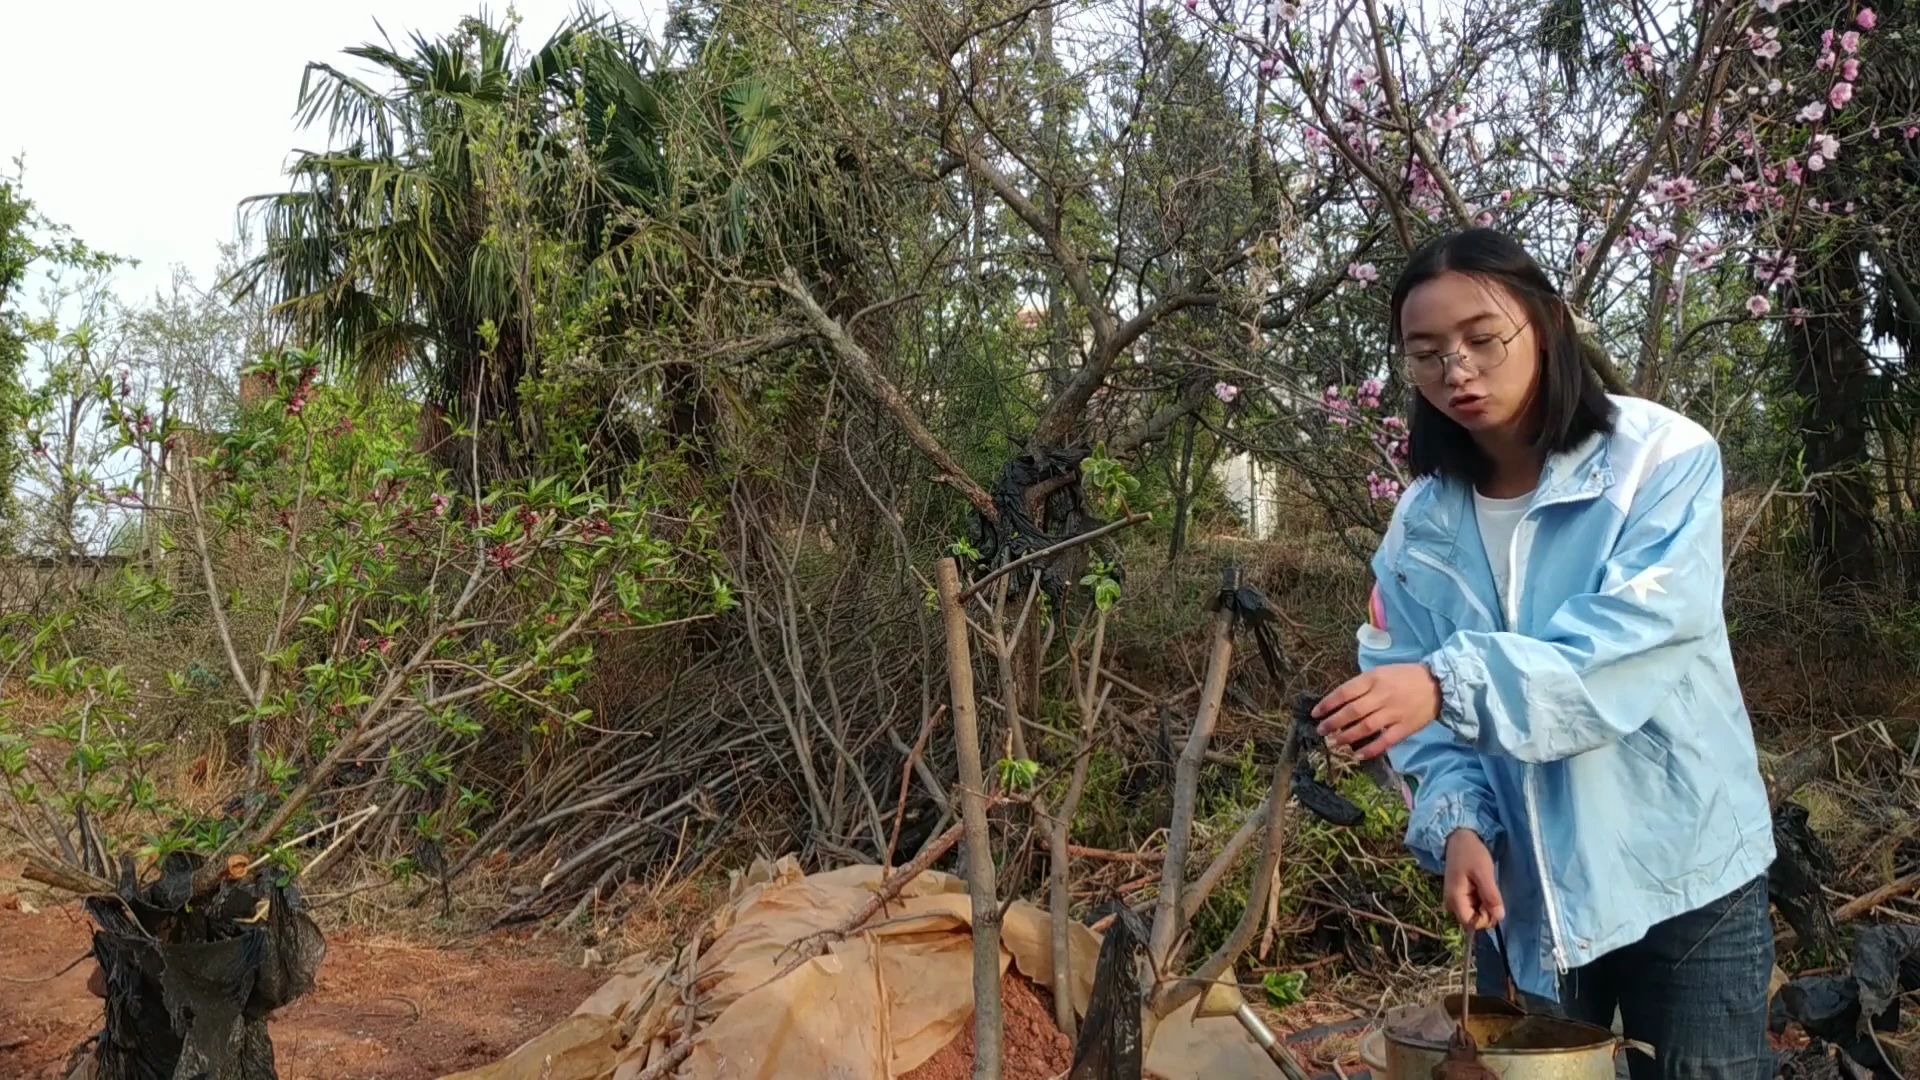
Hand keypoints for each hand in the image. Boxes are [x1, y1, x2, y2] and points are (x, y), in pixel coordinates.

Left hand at [1312, 663, 1441, 759]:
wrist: (1438, 684)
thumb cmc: (1405, 677)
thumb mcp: (1381, 672)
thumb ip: (1362, 686)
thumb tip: (1339, 702)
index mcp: (1374, 679)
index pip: (1345, 692)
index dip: (1328, 704)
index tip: (1315, 713)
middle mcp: (1382, 696)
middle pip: (1352, 712)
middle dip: (1332, 723)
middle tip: (1320, 731)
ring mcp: (1394, 713)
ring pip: (1365, 727)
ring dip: (1346, 737)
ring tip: (1334, 743)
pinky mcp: (1405, 728)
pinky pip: (1385, 742)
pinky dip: (1370, 750)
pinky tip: (1357, 755)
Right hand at [1444, 829, 1504, 930]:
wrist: (1459, 837)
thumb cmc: (1471, 853)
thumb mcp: (1484, 873)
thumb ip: (1491, 896)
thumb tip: (1499, 917)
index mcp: (1455, 899)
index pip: (1471, 923)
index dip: (1486, 918)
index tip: (1495, 904)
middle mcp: (1451, 903)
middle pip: (1472, 920)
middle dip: (1486, 911)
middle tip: (1491, 891)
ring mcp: (1454, 899)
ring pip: (1474, 913)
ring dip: (1485, 905)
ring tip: (1487, 886)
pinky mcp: (1459, 895)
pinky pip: (1472, 905)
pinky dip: (1481, 900)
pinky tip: (1483, 886)